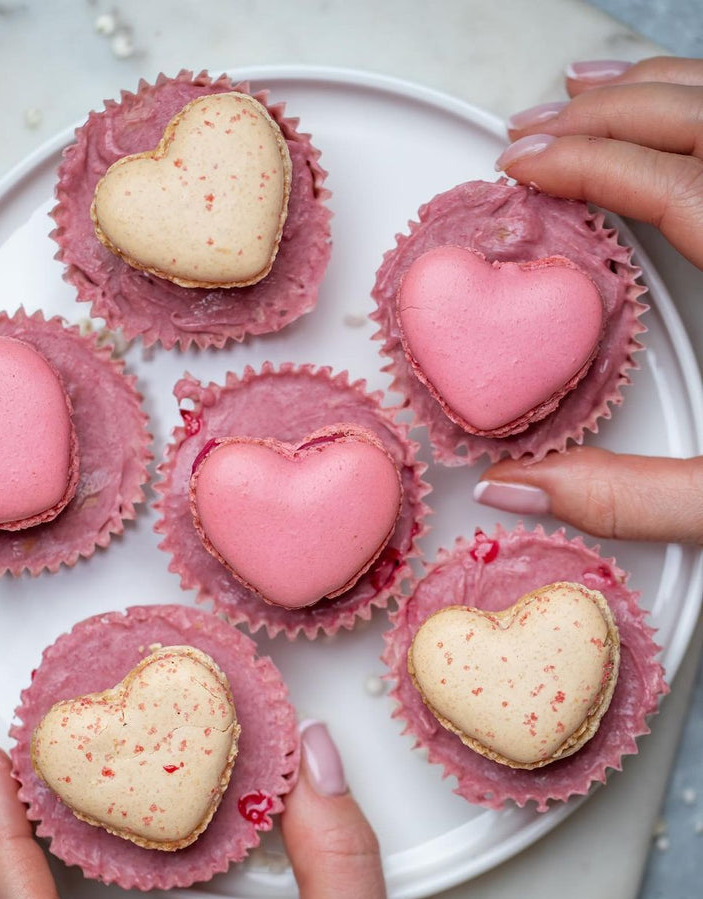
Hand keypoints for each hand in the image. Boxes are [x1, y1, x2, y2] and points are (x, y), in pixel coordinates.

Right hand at [478, 57, 702, 542]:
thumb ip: (629, 496)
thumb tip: (521, 486)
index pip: (675, 185)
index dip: (586, 164)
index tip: (524, 165)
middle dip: (603, 115)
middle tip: (532, 132)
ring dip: (652, 94)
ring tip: (582, 97)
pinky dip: (701, 107)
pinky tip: (675, 111)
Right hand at [495, 56, 702, 269]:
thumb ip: (650, 266)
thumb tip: (584, 267)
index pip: (630, 168)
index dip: (564, 162)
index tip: (519, 168)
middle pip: (645, 112)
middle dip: (571, 121)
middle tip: (521, 139)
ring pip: (674, 82)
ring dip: (612, 88)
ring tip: (565, 93)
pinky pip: (702, 80)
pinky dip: (661, 79)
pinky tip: (633, 83)